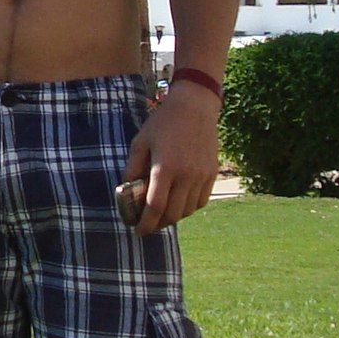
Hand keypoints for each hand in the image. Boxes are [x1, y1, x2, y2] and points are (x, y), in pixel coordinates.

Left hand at [125, 86, 219, 233]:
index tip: (137, 230)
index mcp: (165, 168)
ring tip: (161, 215)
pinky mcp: (212, 173)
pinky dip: (188, 208)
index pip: (155, 207)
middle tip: (147, 225)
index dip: (145, 223)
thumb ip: (132, 168)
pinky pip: (201, 201)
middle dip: (158, 224)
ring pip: (188, 210)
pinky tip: (178, 204)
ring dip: (173, 218)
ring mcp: (202, 175)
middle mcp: (186, 175)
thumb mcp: (140, 141)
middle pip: (173, 214)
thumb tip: (126, 191)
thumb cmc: (163, 122)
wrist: (195, 106)